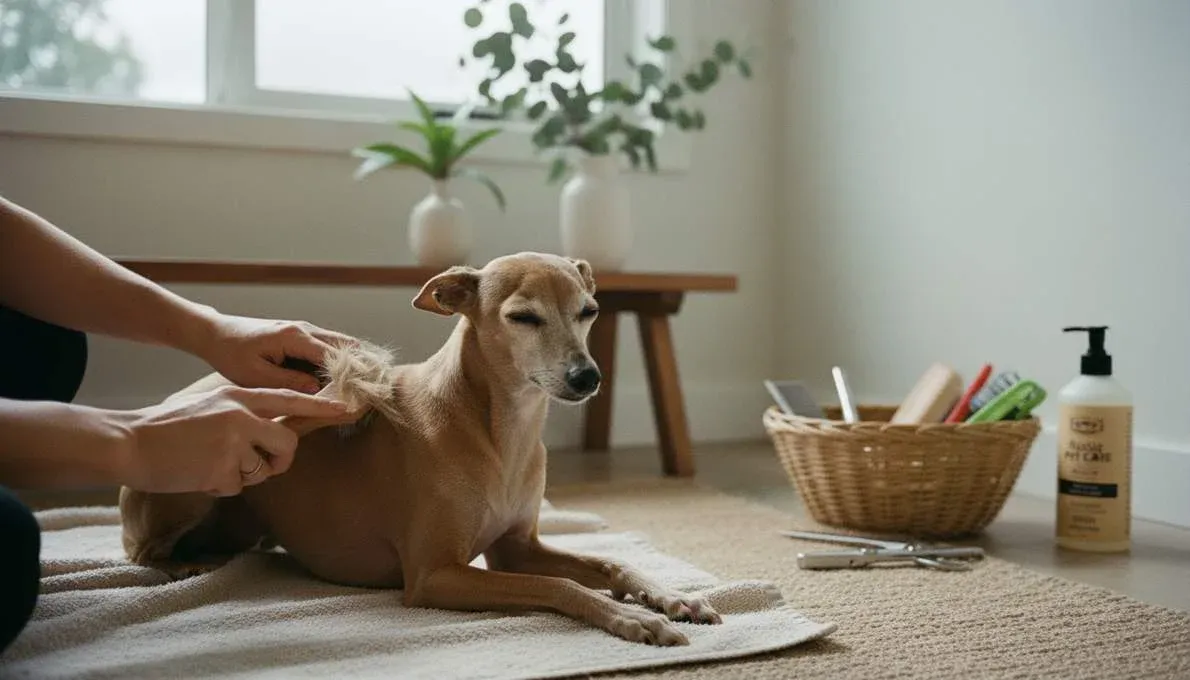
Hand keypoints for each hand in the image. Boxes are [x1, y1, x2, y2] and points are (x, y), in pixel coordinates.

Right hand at [117, 385, 353, 495]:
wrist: (130, 442)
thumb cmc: (172, 428)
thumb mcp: (213, 406)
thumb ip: (246, 414)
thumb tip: (279, 432)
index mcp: (238, 395)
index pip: (290, 399)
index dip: (321, 406)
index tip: (348, 408)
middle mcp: (240, 415)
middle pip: (288, 443)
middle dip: (280, 460)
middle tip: (263, 464)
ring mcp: (231, 443)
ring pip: (262, 469)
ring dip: (243, 474)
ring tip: (211, 463)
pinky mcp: (220, 468)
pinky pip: (239, 486)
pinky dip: (222, 486)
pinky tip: (199, 473)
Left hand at [193, 313, 357, 392]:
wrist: (216, 334)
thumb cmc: (231, 355)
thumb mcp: (255, 376)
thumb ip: (288, 383)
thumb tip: (317, 389)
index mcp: (295, 337)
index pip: (334, 356)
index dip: (349, 375)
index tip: (360, 394)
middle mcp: (305, 329)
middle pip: (345, 346)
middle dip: (358, 367)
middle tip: (369, 389)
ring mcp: (305, 330)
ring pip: (340, 345)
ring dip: (349, 364)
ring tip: (360, 386)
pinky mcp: (301, 336)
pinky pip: (328, 347)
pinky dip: (338, 361)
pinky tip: (340, 379)